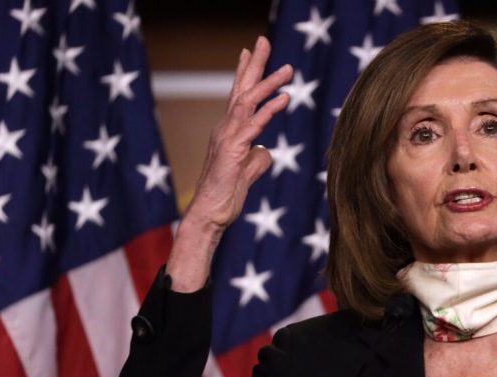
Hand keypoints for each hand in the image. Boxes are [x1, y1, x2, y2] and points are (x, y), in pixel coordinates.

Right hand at [167, 37, 291, 290]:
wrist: (209, 216)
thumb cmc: (225, 196)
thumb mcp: (247, 172)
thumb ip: (257, 158)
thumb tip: (267, 151)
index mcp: (228, 133)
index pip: (238, 97)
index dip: (245, 73)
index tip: (251, 52)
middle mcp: (225, 130)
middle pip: (241, 90)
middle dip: (254, 65)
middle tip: (264, 40)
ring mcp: (227, 139)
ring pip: (247, 102)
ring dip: (267, 83)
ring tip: (287, 69)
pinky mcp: (231, 152)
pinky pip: (252, 126)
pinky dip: (268, 110)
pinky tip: (283, 98)